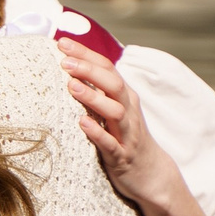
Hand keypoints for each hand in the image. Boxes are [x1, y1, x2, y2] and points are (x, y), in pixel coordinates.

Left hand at [57, 38, 181, 203]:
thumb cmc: (125, 136)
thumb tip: (70, 67)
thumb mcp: (113, 109)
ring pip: (115, 111)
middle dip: (89, 70)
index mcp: (124, 96)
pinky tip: (82, 123)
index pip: (107, 68)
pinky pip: (111, 144)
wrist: (151, 173)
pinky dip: (98, 133)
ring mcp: (127, 133)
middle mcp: (128, 111)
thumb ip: (96, 90)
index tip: (62, 42)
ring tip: (71, 86)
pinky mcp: (123, 156)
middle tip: (65, 61)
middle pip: (113, 84)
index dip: (86, 54)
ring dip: (93, 98)